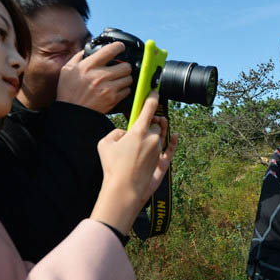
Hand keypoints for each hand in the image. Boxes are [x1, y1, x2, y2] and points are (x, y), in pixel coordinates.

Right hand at [56, 41, 132, 112]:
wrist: (72, 113)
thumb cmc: (68, 91)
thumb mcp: (68, 70)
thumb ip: (79, 57)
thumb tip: (89, 49)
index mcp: (89, 66)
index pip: (110, 50)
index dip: (119, 46)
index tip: (120, 47)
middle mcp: (100, 76)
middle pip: (126, 66)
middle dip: (124, 66)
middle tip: (120, 68)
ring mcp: (108, 88)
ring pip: (128, 78)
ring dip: (125, 78)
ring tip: (117, 80)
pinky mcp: (113, 99)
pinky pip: (127, 91)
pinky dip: (124, 89)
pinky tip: (115, 89)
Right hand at [90, 91, 177, 233]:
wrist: (124, 189)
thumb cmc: (113, 167)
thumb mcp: (105, 144)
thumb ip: (115, 133)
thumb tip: (125, 135)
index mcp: (139, 131)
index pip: (149, 108)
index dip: (152, 97)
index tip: (154, 91)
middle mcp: (152, 138)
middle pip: (156, 124)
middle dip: (150, 123)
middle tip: (141, 127)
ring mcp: (158, 150)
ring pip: (160, 136)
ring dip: (154, 134)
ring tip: (146, 137)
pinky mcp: (161, 162)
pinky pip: (170, 149)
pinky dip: (173, 141)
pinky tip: (175, 136)